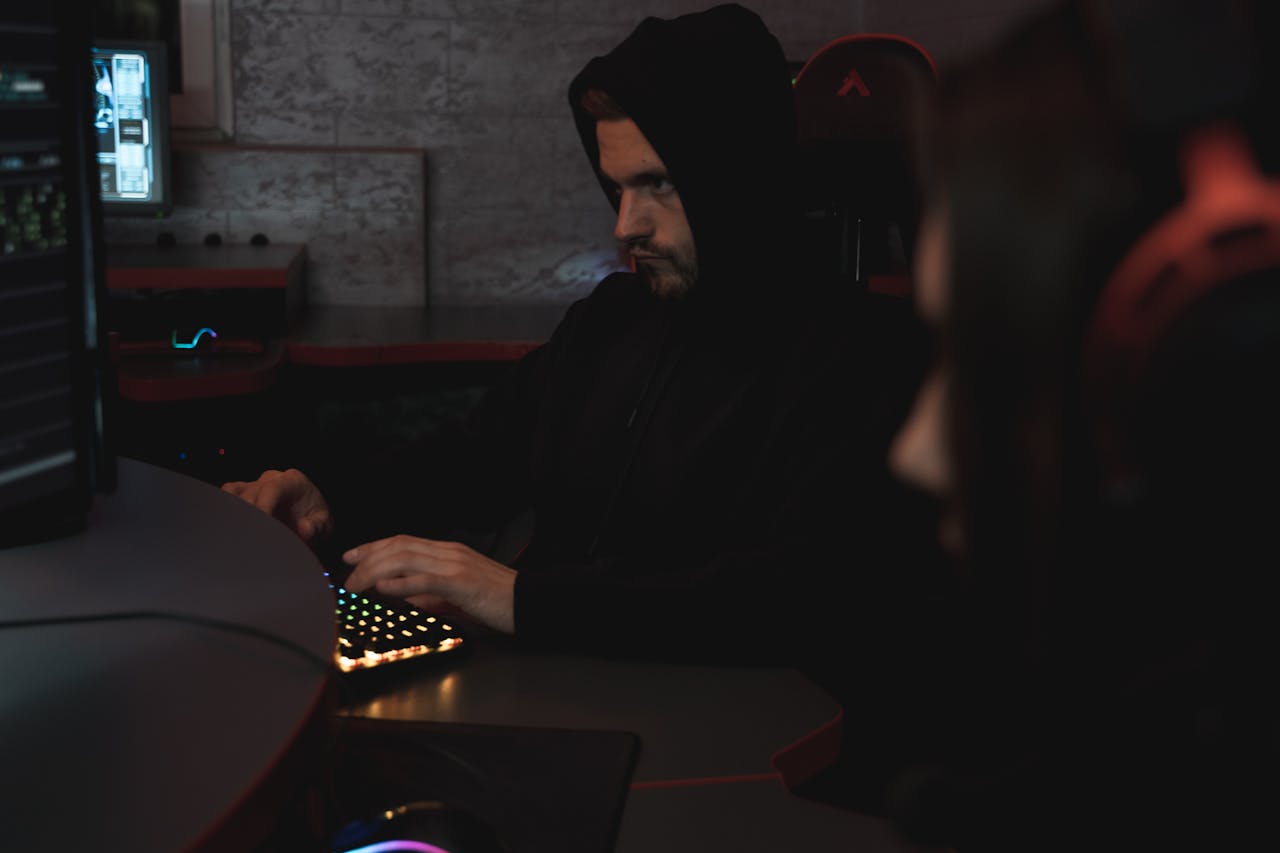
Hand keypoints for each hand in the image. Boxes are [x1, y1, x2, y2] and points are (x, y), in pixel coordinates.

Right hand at [221, 468, 332, 542]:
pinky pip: (226, 496)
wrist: (308, 515)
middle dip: (248, 516)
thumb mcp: (324, 524)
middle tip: (248, 540)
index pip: (272, 489)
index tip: (259, 525)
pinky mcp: (242, 494)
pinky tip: (229, 530)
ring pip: (233, 494)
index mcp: (292, 481)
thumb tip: (304, 528)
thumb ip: (317, 527)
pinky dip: (225, 510)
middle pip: (250, 493)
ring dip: (234, 514)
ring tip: (239, 536)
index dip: (263, 506)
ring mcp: (254, 484)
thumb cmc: (315, 518)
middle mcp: (271, 478)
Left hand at [342, 535, 516, 634]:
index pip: (404, 541)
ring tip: (356, 584)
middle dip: (367, 558)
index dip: (374, 546)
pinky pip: (425, 580)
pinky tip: (383, 589)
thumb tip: (408, 598)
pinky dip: (401, 583)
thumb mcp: (459, 595)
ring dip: (375, 570)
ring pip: (406, 559)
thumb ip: (432, 594)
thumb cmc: (499, 600)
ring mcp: (455, 565)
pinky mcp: (462, 583)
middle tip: (347, 575)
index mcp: (449, 553)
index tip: (352, 556)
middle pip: (399, 546)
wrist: (530, 601)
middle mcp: (449, 553)